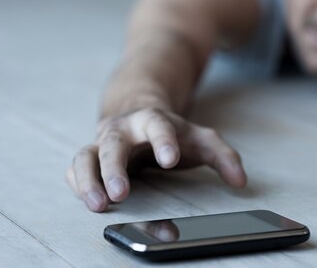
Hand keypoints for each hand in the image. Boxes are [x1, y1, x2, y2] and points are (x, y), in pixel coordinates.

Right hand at [66, 108, 246, 211]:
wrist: (138, 113)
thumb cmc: (172, 132)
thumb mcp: (201, 139)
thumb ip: (223, 157)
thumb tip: (240, 181)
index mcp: (153, 120)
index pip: (158, 125)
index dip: (164, 140)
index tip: (171, 158)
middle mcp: (123, 130)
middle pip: (113, 143)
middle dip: (115, 168)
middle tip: (121, 193)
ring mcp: (103, 143)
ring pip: (86, 156)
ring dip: (88, 180)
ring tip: (98, 205)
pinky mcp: (91, 157)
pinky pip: (75, 168)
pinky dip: (77, 183)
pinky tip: (88, 199)